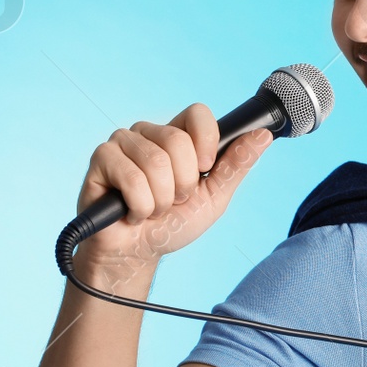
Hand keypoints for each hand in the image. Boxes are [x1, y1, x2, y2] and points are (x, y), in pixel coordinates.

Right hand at [73, 103, 271, 285]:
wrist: (138, 253)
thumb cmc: (174, 224)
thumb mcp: (214, 197)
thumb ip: (236, 165)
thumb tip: (264, 135)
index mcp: (179, 136)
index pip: (198, 113)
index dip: (206, 140)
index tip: (205, 168)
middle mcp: (150, 133)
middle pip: (178, 142)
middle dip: (183, 184)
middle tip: (173, 200)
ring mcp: (123, 142)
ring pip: (155, 162)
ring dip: (161, 200)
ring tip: (153, 208)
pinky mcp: (102, 158)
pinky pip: (131, 177)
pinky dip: (140, 205)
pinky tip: (132, 211)